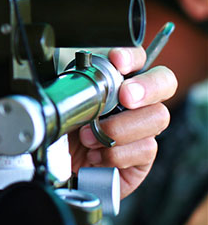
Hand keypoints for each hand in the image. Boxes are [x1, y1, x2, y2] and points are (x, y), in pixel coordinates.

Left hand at [68, 47, 175, 198]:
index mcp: (116, 80)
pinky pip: (145, 149)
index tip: (116, 61)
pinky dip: (117, 153)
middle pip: (165, 81)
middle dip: (147, 86)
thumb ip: (71, 89)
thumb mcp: (62, 105)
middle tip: (126, 96)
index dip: (131, 56)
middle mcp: (137, 101)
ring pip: (156, 117)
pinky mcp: (145, 156)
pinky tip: (97, 156)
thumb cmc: (65, 130)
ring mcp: (145, 128)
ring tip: (88, 136)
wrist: (60, 168)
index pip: (137, 58)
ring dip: (119, 127)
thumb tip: (69, 82)